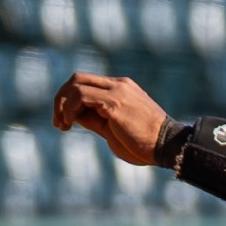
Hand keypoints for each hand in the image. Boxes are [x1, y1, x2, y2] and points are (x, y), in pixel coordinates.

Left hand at [51, 73, 166, 165]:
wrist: (167, 147)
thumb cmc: (144, 145)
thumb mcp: (113, 130)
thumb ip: (94, 119)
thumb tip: (72, 115)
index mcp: (121, 88)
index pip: (86, 84)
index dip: (68, 100)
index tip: (63, 122)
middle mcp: (119, 84)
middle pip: (77, 78)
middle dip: (60, 99)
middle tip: (57, 123)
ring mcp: (117, 91)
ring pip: (76, 83)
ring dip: (61, 104)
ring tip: (62, 125)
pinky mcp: (114, 102)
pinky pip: (81, 95)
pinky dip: (68, 108)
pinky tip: (69, 123)